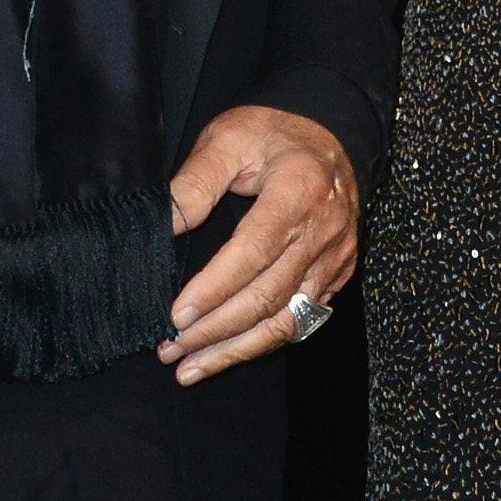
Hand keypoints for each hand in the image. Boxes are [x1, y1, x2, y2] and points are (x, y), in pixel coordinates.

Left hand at [159, 108, 358, 384]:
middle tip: (170, 349)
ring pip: (287, 320)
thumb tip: (162, 225)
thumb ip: (195, 181)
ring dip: (237, 349)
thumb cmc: (273, 132)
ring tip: (191, 368)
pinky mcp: (338, 273)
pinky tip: (232, 354)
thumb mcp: (228, 137)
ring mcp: (336, 257)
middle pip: (268, 296)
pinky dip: (265, 342)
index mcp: (298, 190)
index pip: (252, 253)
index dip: (213, 289)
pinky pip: (303, 320)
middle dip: (215, 331)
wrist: (331, 132)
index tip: (176, 315)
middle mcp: (324, 230)